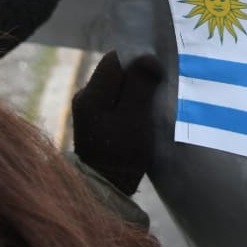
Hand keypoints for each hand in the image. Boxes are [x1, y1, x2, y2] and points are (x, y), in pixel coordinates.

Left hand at [72, 51, 165, 196]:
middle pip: (116, 72)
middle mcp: (86, 97)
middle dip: (138, 76)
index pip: (115, 59)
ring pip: (117, 87)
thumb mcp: (135, 118)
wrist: (106, 188)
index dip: (138, 59)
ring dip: (135, 91)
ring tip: (153, 101)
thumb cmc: (121, 154)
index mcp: (92, 93)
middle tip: (160, 86)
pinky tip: (143, 114)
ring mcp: (89, 110)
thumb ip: (140, 85)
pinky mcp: (96, 122)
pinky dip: (130, 103)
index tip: (158, 70)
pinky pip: (115, 102)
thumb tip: (148, 57)